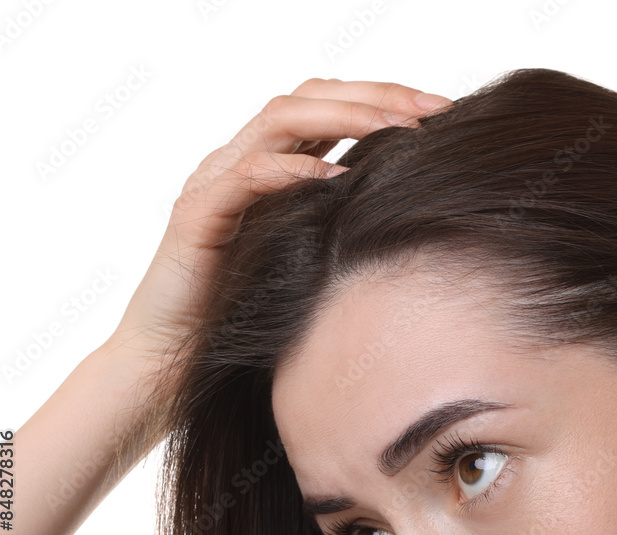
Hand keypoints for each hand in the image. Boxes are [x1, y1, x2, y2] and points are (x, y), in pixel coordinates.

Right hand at [105, 79, 451, 379]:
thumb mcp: (309, 254)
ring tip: (397, 127)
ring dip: (344, 116)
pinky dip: (291, 169)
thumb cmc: (246, 311)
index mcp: (269, 164)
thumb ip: (341, 220)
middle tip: (435, 108)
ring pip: (279, 119)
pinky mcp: (197, 217)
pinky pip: (245, 178)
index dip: (384, 97)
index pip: (328, 105)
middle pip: (309, 96)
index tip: (443, 110)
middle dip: (377, 95)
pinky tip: (336, 177)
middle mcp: (240, 161)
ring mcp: (215, 182)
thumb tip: (415, 205)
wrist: (173, 357)